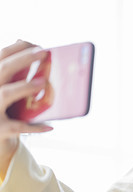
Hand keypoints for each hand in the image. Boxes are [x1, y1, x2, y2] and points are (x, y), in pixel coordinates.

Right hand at [0, 40, 52, 176]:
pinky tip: (50, 126)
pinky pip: (18, 127)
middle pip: (3, 69)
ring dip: (24, 87)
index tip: (38, 45)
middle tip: (44, 53)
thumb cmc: (7, 109)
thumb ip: (15, 74)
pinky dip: (35, 128)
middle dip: (23, 59)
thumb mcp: (8, 89)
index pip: (1, 57)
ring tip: (43, 83)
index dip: (18, 49)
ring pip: (6, 93)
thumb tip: (30, 49)